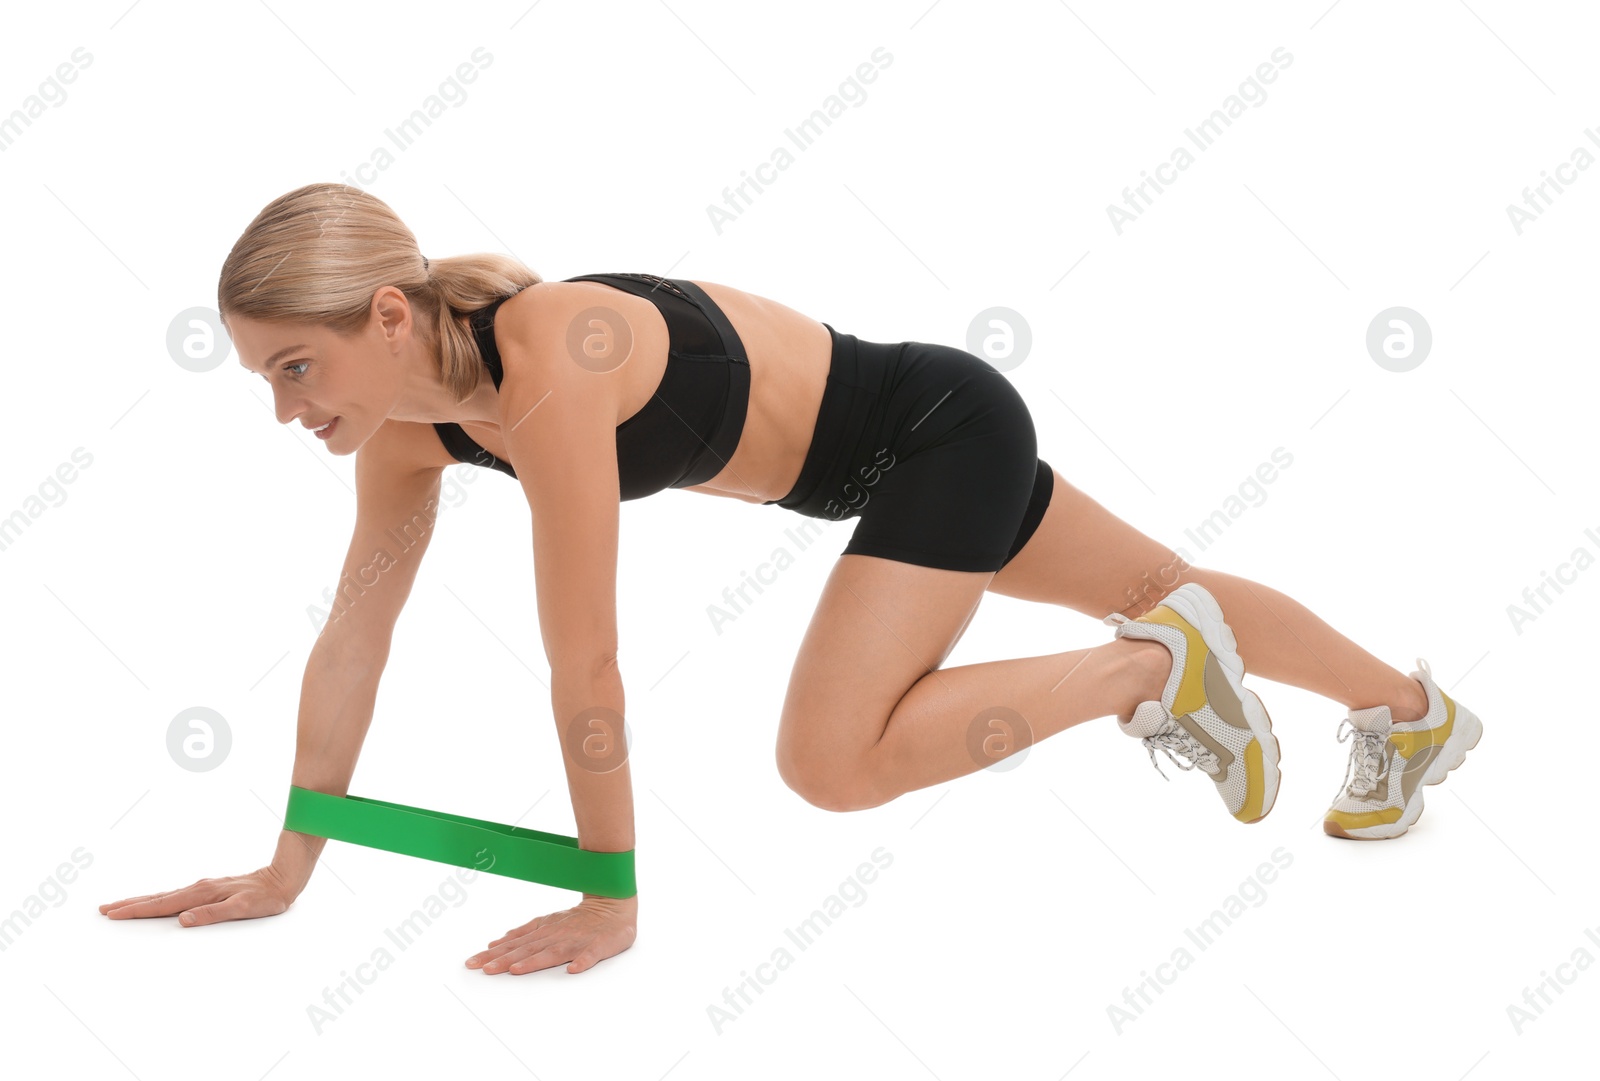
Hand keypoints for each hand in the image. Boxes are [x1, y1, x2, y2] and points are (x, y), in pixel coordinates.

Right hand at [98, 866, 295, 926]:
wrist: (282, 878)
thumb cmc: (265, 897)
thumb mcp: (243, 908)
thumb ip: (213, 914)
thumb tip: (182, 920)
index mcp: (201, 894)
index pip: (162, 905)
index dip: (136, 911)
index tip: (112, 913)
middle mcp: (198, 889)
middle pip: (157, 898)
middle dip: (129, 904)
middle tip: (103, 909)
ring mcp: (202, 888)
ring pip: (165, 896)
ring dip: (141, 901)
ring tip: (120, 905)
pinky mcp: (208, 890)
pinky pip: (176, 896)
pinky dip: (159, 900)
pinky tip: (156, 903)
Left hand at [465, 893, 636, 974]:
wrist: (612, 905)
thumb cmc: (578, 919)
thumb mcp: (547, 922)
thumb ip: (523, 933)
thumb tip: (495, 943)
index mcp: (543, 932)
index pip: (514, 945)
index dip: (493, 955)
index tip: (472, 964)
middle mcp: (556, 936)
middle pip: (527, 950)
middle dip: (504, 960)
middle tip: (483, 969)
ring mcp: (577, 941)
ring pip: (553, 952)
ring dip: (534, 961)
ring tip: (516, 970)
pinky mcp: (599, 945)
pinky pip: (591, 954)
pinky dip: (582, 962)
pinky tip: (573, 970)